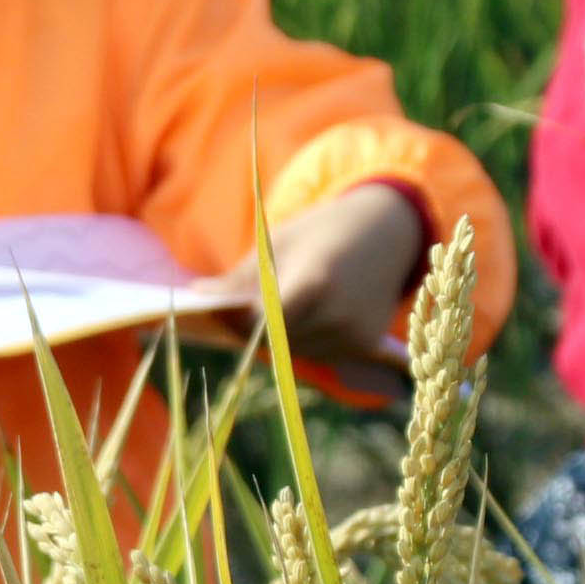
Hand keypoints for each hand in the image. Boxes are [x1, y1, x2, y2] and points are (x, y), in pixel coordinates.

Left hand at [204, 182, 432, 367]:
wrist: (388, 231)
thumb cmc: (323, 230)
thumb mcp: (277, 243)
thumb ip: (239, 276)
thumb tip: (196, 295)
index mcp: (316, 283)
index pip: (263, 322)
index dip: (236, 321)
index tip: (213, 310)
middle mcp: (339, 316)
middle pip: (275, 341)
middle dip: (247, 330)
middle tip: (225, 313)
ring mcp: (354, 336)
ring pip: (293, 351)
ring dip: (272, 337)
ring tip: (262, 310)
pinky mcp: (364, 346)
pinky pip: (317, 352)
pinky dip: (299, 339)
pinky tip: (297, 315)